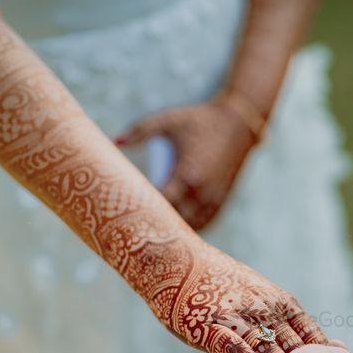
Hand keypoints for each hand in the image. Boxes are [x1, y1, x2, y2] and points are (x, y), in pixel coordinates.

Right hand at [112, 230, 326, 352]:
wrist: (175, 260)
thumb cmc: (215, 280)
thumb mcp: (255, 290)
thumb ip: (274, 316)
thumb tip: (292, 345)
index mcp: (279, 301)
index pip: (310, 334)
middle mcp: (265, 309)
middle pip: (295, 348)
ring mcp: (239, 318)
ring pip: (270, 351)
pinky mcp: (212, 328)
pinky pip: (236, 350)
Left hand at [115, 102, 256, 230]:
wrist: (238, 124)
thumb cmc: (200, 122)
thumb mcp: (170, 120)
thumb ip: (141, 130)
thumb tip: (114, 141)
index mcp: (187, 175)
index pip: (161, 204)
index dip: (144, 212)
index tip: (126, 213)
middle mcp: (202, 192)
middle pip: (174, 221)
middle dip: (156, 225)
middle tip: (134, 228)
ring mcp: (214, 199)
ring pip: (190, 228)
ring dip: (173, 231)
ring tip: (153, 233)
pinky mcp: (221, 201)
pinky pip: (204, 224)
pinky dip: (190, 229)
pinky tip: (176, 230)